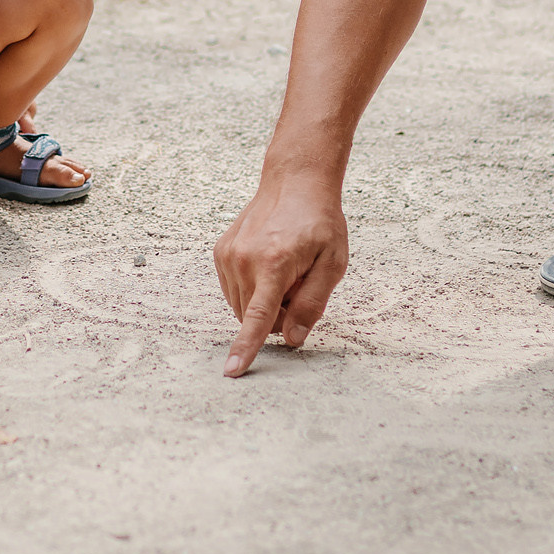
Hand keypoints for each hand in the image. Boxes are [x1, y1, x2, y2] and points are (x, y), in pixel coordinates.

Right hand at [213, 169, 348, 376]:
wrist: (294, 183)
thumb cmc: (319, 223)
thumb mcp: (332, 264)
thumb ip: (312, 304)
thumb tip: (294, 338)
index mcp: (275, 264)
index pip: (258, 317)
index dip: (247, 347)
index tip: (232, 370)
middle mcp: (245, 260)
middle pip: (254, 316)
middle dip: (278, 315)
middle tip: (300, 285)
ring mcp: (229, 256)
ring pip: (241, 307)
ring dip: (263, 303)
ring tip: (285, 273)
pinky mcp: (221, 253)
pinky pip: (234, 291)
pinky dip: (252, 289)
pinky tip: (269, 267)